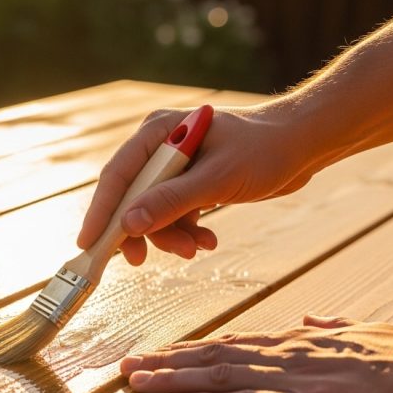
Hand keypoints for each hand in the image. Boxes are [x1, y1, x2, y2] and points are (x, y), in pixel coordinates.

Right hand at [77, 103, 331, 264]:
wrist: (303, 145)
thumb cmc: (265, 150)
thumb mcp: (217, 179)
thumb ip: (171, 201)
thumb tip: (129, 225)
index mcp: (158, 132)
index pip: (118, 175)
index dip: (101, 211)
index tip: (88, 243)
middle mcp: (159, 147)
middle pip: (130, 196)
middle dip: (142, 230)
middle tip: (142, 261)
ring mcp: (172, 166)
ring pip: (152, 211)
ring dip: (170, 235)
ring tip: (195, 249)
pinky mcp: (188, 182)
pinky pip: (172, 214)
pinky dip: (186, 232)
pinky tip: (206, 241)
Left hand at [120, 315, 392, 392]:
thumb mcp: (364, 333)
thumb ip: (331, 327)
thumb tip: (309, 318)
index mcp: (296, 341)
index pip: (230, 343)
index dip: (190, 349)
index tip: (160, 352)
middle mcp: (283, 355)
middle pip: (211, 356)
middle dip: (166, 361)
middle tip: (127, 365)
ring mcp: (289, 380)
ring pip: (215, 377)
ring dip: (170, 380)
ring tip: (134, 382)